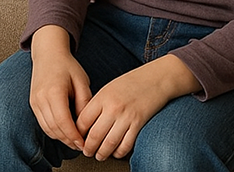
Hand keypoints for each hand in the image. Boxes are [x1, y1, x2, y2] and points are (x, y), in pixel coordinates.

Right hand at [28, 26, 91, 152]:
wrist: (48, 53)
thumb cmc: (67, 65)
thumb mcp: (81, 81)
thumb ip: (84, 103)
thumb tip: (85, 126)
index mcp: (54, 91)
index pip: (63, 122)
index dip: (73, 136)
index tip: (84, 144)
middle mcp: (41, 98)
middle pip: (54, 128)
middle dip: (68, 140)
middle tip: (81, 146)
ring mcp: (35, 101)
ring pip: (48, 128)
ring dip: (61, 138)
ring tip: (74, 141)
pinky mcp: (33, 103)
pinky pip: (43, 123)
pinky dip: (54, 131)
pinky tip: (64, 131)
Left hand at [76, 55, 200, 160]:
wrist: (155, 78)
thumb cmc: (131, 83)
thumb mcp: (109, 88)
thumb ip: (98, 104)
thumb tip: (86, 123)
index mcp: (102, 97)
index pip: (83, 120)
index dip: (78, 132)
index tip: (77, 137)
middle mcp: (113, 107)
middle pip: (94, 135)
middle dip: (88, 148)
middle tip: (86, 151)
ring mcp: (126, 117)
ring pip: (109, 144)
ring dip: (102, 154)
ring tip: (99, 156)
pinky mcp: (138, 125)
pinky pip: (126, 145)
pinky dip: (119, 153)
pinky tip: (115, 153)